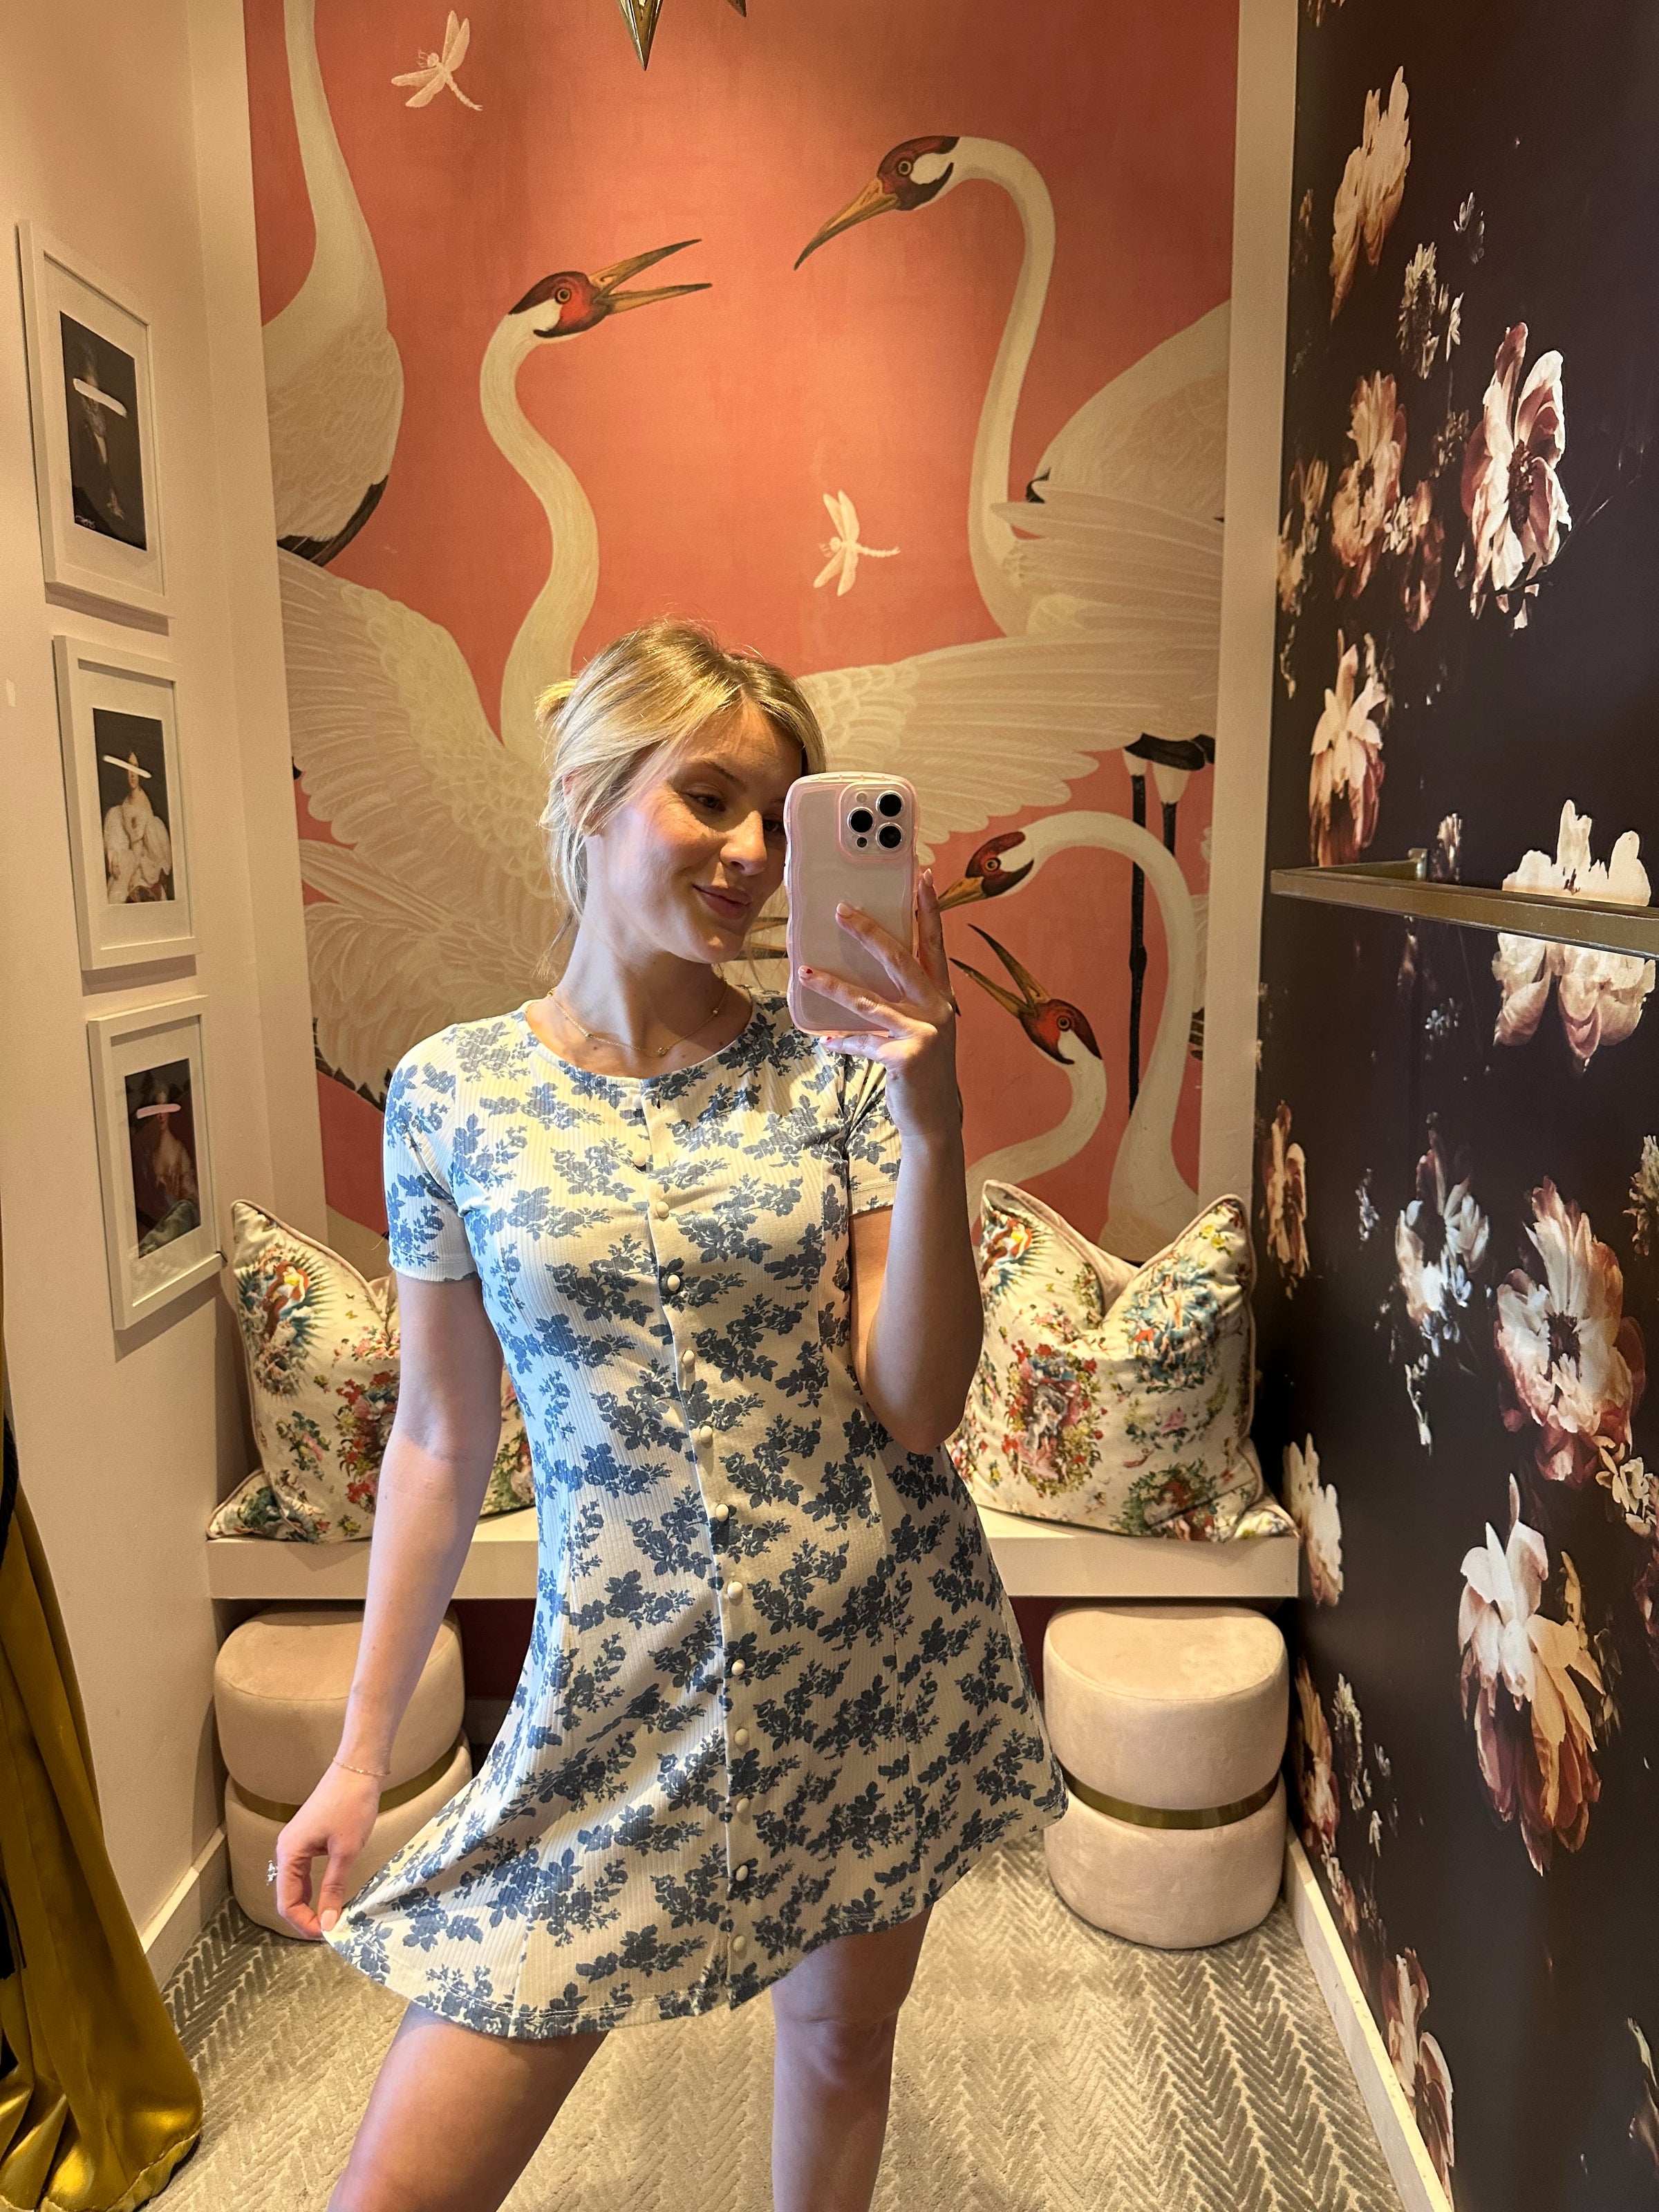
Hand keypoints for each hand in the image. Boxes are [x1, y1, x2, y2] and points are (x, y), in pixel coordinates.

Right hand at [273, 1762, 381, 1939]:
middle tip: (331, 1931)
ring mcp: (295, 1843)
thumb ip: (334, 1888)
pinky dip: (314, 1888)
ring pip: (295, 1885)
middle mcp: (286, 1850)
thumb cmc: (351, 1806)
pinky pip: (304, 1872)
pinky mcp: (307, 1838)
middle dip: (306, 1917)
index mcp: (289, 1854)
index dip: (304, 1923)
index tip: (327, 1935)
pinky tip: (329, 1897)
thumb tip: (327, 1923)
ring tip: (331, 1919)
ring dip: (310, 1904)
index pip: (287, 1902)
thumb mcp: (345, 1851)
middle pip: (288, 1895)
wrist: (357, 1769)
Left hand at [800, 869, 961, 1141]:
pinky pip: (863, 1041)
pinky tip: (828, 1042)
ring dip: (833, 985)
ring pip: (869, 1000)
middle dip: (869, 931)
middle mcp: (938, 1008)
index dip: (929, 909)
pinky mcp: (906, 1056)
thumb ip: (896, 1002)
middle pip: (900, 959)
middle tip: (841, 910)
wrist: (933, 1118)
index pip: (934, 943)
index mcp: (941, 996)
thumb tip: (852, 979)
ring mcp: (924, 1032)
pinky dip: (843, 1041)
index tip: (922, 876)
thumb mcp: (916, 1029)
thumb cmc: (919, 1068)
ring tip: (805, 972)